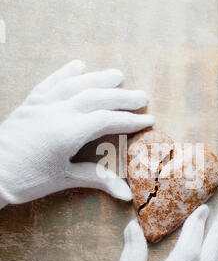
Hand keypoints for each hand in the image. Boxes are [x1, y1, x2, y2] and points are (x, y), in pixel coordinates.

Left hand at [0, 60, 153, 208]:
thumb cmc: (26, 180)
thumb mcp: (64, 179)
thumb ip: (97, 180)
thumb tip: (127, 194)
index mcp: (68, 132)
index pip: (107, 120)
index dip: (130, 120)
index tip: (148, 120)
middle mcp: (57, 112)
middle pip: (97, 97)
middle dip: (123, 97)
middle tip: (143, 97)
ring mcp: (42, 104)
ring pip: (76, 84)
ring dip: (99, 78)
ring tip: (118, 75)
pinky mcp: (30, 103)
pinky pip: (50, 82)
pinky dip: (66, 72)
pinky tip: (78, 66)